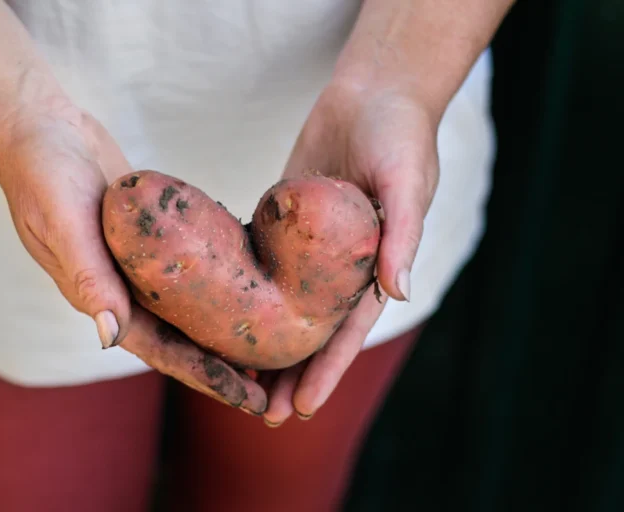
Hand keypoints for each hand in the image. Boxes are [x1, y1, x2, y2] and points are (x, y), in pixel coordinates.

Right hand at [0, 108, 266, 413]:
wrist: (39, 126)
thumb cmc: (42, 173)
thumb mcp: (62, 222)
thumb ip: (87, 277)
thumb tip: (109, 339)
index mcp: (98, 295)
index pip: (157, 349)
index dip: (200, 374)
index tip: (242, 396)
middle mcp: (119, 286)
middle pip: (177, 337)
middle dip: (219, 365)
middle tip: (267, 387)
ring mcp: (136, 262)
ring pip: (186, 308)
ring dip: (220, 331)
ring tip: (266, 347)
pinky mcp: (150, 236)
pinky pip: (187, 268)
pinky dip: (215, 284)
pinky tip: (248, 288)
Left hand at [261, 80, 439, 424]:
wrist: (375, 91)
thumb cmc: (400, 135)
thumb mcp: (408, 182)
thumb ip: (402, 235)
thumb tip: (399, 293)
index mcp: (373, 268)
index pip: (348, 333)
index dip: (327, 373)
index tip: (303, 409)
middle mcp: (340, 267)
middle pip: (310, 331)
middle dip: (290, 374)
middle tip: (261, 413)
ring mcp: (309, 248)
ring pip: (281, 306)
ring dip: (262, 343)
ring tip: (234, 378)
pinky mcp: (283, 223)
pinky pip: (259, 263)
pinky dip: (242, 291)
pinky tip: (216, 314)